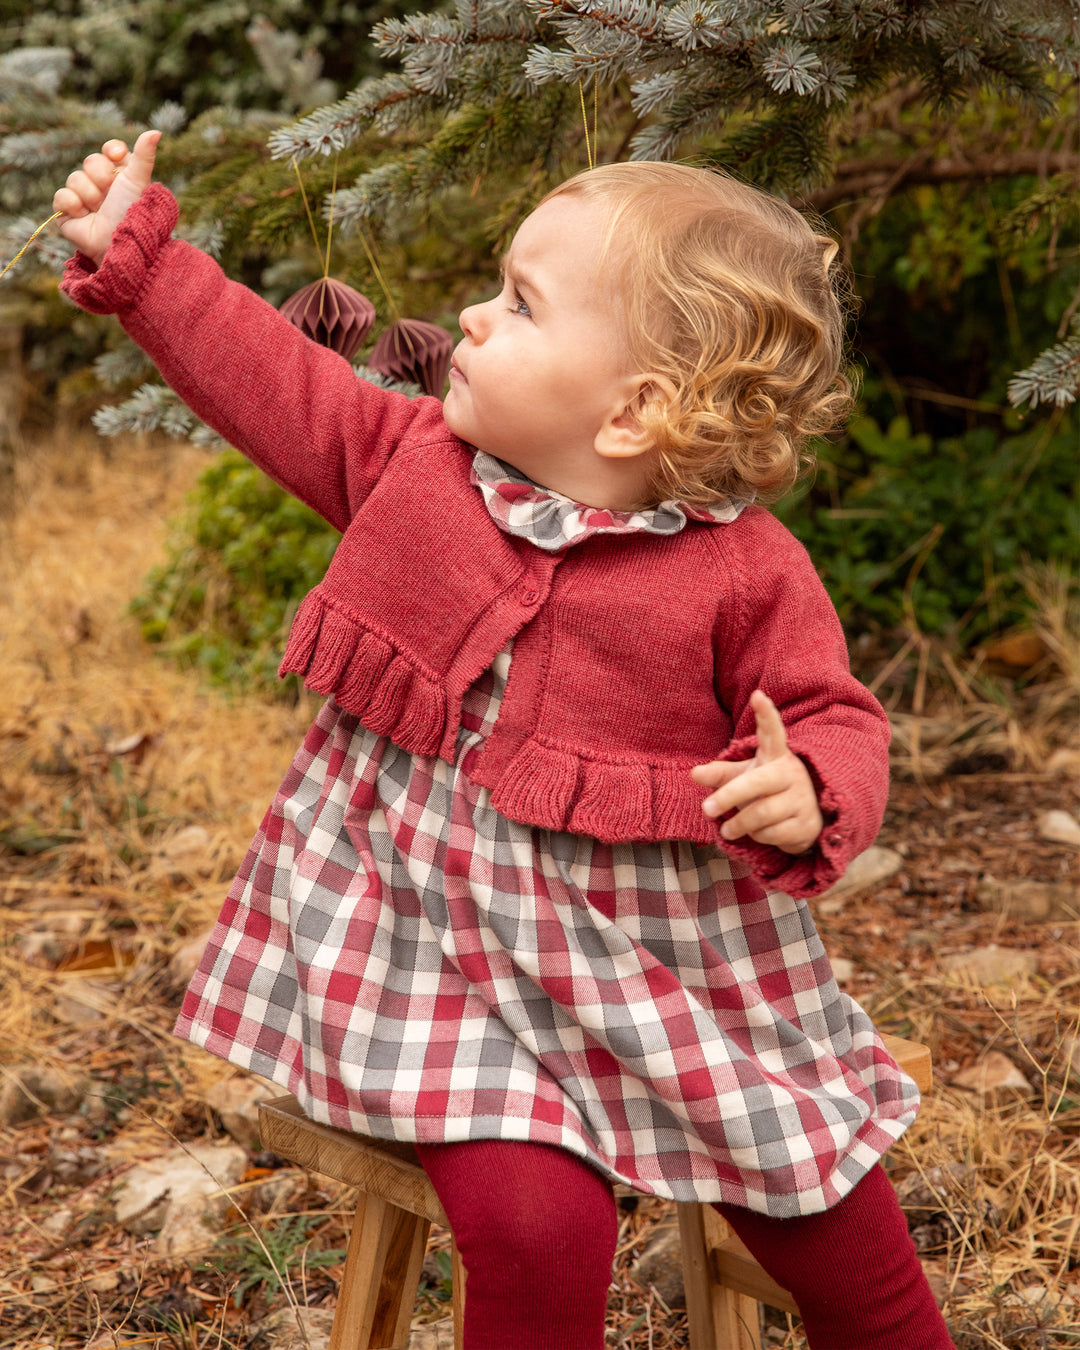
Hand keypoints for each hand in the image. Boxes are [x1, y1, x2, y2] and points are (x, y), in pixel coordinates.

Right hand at [53, 130, 160, 264]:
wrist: (120, 244)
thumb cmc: (133, 214)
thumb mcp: (139, 181)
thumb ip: (144, 155)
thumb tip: (156, 130)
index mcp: (120, 177)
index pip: (109, 150)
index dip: (112, 152)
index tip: (118, 157)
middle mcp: (101, 185)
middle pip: (91, 161)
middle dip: (102, 178)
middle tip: (110, 196)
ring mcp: (82, 197)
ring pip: (75, 177)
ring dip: (90, 195)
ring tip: (99, 211)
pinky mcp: (66, 212)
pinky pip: (61, 195)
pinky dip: (73, 205)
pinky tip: (84, 216)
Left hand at [690, 690, 823, 854]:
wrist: (808, 819)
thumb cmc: (769, 790)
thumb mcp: (745, 777)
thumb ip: (721, 774)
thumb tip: (694, 773)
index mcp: (776, 756)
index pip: (772, 732)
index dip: (766, 715)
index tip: (758, 695)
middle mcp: (791, 773)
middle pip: (757, 782)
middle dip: (729, 796)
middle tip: (706, 809)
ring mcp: (802, 799)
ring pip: (762, 813)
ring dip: (740, 824)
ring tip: (728, 830)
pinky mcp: (807, 824)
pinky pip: (773, 834)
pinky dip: (758, 837)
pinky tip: (757, 834)